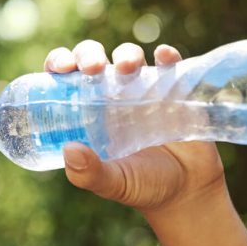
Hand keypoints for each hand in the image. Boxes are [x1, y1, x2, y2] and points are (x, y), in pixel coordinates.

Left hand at [44, 40, 227, 216]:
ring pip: (129, 57)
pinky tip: (164, 57)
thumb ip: (90, 174)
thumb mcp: (114, 184)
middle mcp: (112, 95)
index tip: (61, 68)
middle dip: (89, 53)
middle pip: (94, 59)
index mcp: (87, 113)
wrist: (187, 191)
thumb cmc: (142, 186)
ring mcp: (143, 90)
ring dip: (126, 54)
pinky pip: (170, 65)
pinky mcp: (175, 90)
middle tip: (93, 67)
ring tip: (128, 67)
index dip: (59, 63)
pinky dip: (167, 55)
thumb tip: (69, 150)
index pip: (65, 78)